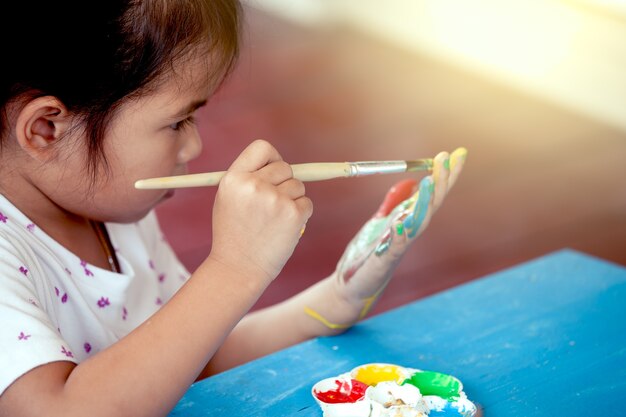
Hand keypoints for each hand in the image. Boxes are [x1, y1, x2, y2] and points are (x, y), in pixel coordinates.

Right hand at [209, 140, 312, 283]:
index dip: (272, 157)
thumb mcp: (228, 199)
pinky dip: (300, 215)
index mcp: (234, 178)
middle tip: (273, 205)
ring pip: (298, 186)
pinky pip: (306, 203)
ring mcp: (274, 199)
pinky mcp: (293, 214)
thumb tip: (280, 164)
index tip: (273, 170)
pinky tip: (283, 229)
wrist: (238, 269)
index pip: (262, 148)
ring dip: (292, 200)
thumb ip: (248, 178)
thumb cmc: (233, 234)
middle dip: (284, 183)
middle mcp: (253, 185)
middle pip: (285, 167)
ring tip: (274, 221)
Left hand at [334, 148, 466, 311]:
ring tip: (431, 180)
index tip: (457, 153)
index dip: (445, 175)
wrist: (350, 286)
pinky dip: (398, 235)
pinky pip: (393, 247)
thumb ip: (394, 204)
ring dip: (425, 203)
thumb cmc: (366, 256)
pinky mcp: (382, 263)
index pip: (432, 195)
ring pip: (417, 223)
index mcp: (408, 222)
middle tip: (448, 158)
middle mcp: (408, 233)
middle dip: (441, 182)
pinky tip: (400, 222)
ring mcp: (397, 248)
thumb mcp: (380, 223)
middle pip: (430, 205)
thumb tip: (410, 180)